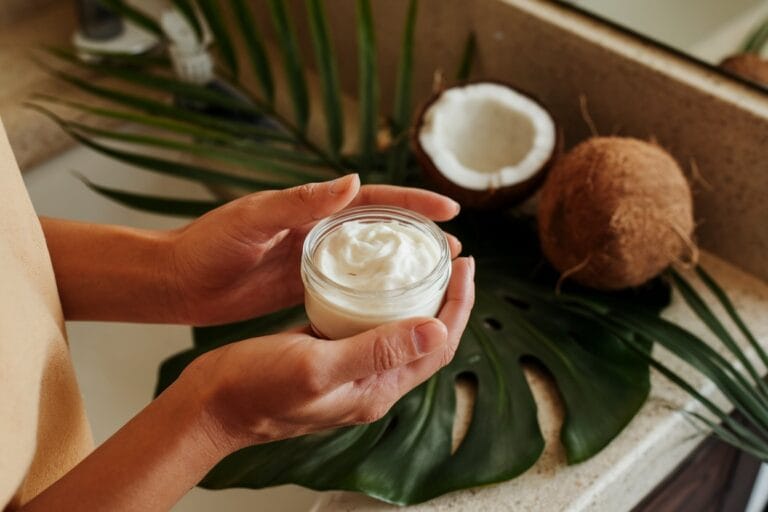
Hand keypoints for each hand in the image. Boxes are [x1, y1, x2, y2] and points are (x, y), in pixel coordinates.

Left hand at [166, 174, 461, 325]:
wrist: (178, 282)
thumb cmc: (208, 244)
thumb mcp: (253, 218)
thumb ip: (299, 201)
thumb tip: (354, 181)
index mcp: (312, 207)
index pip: (374, 199)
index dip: (413, 203)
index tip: (449, 211)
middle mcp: (319, 231)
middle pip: (381, 230)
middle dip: (419, 237)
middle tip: (455, 251)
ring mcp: (314, 261)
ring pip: (370, 263)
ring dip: (402, 269)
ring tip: (437, 281)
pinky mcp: (305, 288)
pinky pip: (349, 290)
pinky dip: (374, 297)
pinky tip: (393, 311)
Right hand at [179, 257, 473, 449]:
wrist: (212, 405)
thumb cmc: (257, 389)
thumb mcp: (318, 366)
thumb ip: (377, 350)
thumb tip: (436, 329)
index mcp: (376, 388)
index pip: (438, 346)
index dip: (458, 306)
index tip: (464, 265)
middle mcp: (371, 383)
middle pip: (427, 339)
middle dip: (447, 300)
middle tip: (454, 259)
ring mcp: (350, 371)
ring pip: (400, 332)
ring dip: (419, 300)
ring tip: (426, 265)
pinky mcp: (329, 357)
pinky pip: (369, 329)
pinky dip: (383, 304)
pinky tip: (378, 281)